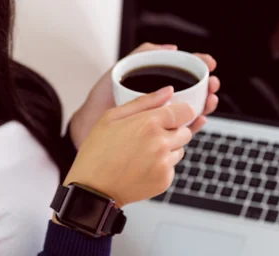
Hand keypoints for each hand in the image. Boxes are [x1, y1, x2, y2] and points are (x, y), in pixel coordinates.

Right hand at [63, 87, 192, 207]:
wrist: (92, 188)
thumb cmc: (97, 150)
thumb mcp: (112, 116)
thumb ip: (144, 101)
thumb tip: (169, 91)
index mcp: (148, 123)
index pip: (185, 111)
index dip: (179, 112)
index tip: (170, 115)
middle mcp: (160, 143)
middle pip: (186, 131)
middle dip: (173, 130)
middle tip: (148, 136)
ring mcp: (164, 164)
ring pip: (180, 149)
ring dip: (168, 148)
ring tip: (142, 152)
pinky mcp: (164, 180)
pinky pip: (172, 167)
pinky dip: (162, 166)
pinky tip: (141, 166)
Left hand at [69, 43, 220, 147]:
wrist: (87, 126)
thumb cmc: (101, 98)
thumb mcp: (119, 70)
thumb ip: (142, 55)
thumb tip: (172, 48)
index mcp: (155, 81)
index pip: (183, 70)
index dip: (199, 65)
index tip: (209, 63)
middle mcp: (162, 99)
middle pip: (194, 90)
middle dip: (208, 85)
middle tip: (213, 84)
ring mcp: (162, 117)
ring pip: (192, 110)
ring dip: (206, 104)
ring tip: (211, 99)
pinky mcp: (160, 135)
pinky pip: (182, 130)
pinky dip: (194, 125)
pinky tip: (200, 120)